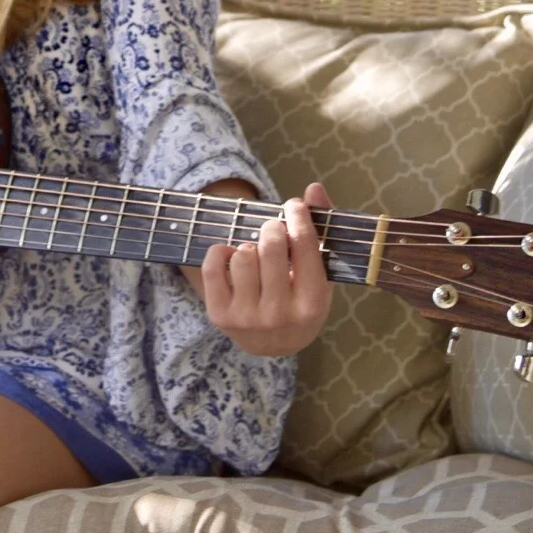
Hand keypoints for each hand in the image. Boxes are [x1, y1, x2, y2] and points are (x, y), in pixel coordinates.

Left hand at [197, 182, 335, 356]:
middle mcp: (280, 314)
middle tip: (273, 230)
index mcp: (312, 304)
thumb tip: (314, 188)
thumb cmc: (301, 300)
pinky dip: (220, 252)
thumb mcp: (320, 274)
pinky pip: (212, 266)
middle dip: (272, 228)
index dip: (298, 216)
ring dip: (248, 246)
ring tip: (256, 255)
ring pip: (241, 254)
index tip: (293, 205)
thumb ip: (321, 230)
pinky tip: (233, 257)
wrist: (274, 344)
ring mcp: (247, 318)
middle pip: (271, 246)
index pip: (304, 245)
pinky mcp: (219, 315)